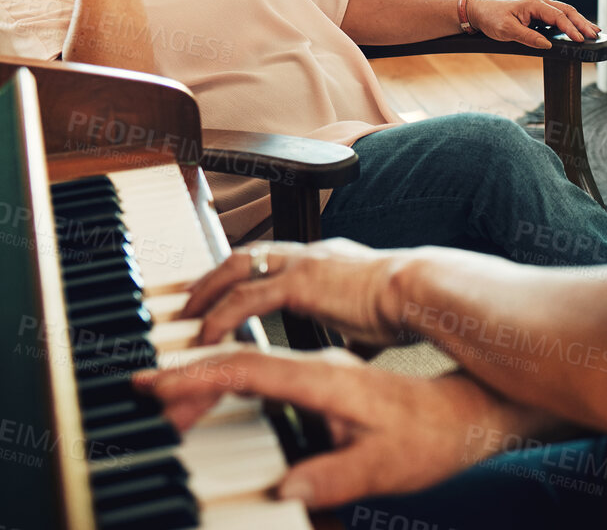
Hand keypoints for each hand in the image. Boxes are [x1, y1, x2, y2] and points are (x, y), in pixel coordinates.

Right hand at [134, 349, 526, 508]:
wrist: (471, 413)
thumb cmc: (432, 437)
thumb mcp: (387, 468)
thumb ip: (336, 475)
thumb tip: (287, 489)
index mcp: (326, 380)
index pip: (248, 370)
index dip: (196, 377)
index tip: (154, 384)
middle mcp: (321, 368)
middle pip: (241, 367)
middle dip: (191, 384)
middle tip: (153, 407)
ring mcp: (323, 372)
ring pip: (253, 370)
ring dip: (212, 386)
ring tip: (176, 410)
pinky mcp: (328, 383)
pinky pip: (270, 378)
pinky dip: (237, 390)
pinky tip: (224, 408)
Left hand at [182, 237, 409, 348]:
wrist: (418, 292)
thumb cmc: (406, 307)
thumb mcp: (373, 320)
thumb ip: (358, 332)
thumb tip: (359, 351)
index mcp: (328, 261)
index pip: (275, 261)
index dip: (245, 276)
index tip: (225, 295)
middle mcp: (310, 254)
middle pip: (247, 256)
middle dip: (213, 278)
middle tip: (189, 302)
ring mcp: (303, 264)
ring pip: (236, 271)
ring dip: (207, 295)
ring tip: (188, 321)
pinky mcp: (298, 283)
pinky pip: (245, 299)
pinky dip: (220, 318)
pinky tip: (209, 337)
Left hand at [469, 0, 599, 47]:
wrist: (481, 12)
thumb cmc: (492, 19)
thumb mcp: (507, 31)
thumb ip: (528, 37)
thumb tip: (546, 45)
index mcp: (534, 4)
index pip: (558, 16)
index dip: (571, 28)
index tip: (581, 39)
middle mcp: (540, 3)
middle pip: (568, 12)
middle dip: (583, 23)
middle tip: (596, 35)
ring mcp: (541, 7)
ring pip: (566, 13)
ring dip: (580, 22)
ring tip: (594, 32)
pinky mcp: (539, 13)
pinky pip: (559, 17)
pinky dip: (571, 23)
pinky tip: (578, 30)